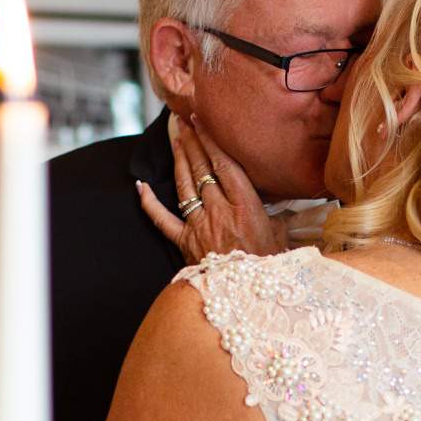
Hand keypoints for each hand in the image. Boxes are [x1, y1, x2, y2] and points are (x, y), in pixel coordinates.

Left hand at [138, 113, 287, 261]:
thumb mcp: (281, 240)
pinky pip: (162, 219)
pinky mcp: (184, 242)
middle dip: (192, 142)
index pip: (225, 164)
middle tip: (183, 121)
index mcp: (246, 207)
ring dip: (179, 159)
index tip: (202, 121)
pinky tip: (140, 186)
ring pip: (184, 185)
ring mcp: (199, 226)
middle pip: (202, 169)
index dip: (211, 141)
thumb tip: (277, 215)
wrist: (245, 299)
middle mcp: (220, 211)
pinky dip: (149, 202)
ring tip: (175, 138)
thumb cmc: (268, 270)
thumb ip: (275, 222)